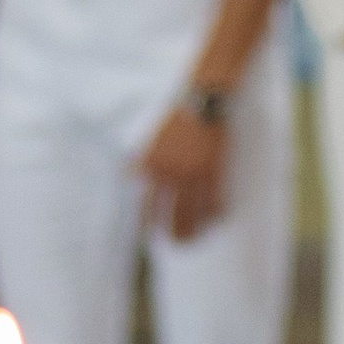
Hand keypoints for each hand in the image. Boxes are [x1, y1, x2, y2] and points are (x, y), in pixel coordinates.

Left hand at [140, 103, 229, 241]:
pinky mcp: (213, 171)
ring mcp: (192, 174)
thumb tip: (127, 177)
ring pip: (193, 213)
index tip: (150, 237)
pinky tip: (215, 218)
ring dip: (193, 229)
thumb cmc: (175, 118)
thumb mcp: (149, 138)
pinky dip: (215, 211)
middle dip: (172, 234)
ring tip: (194, 238)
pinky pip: (214, 200)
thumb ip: (139, 160)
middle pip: (169, 216)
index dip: (147, 225)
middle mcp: (169, 174)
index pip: (145, 206)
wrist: (201, 100)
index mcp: (150, 166)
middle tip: (176, 244)